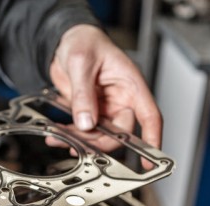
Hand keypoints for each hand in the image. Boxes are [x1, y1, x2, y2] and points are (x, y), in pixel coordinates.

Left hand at [49, 24, 161, 150]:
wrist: (64, 42)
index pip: (149, 116)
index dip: (152, 139)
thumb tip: (86, 122)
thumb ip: (83, 93)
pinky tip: (57, 134)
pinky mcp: (89, 113)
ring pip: (99, 136)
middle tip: (75, 142)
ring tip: (58, 137)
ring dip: (80, 141)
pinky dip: (70, 135)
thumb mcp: (82, 62)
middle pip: (119, 133)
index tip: (149, 160)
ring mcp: (105, 108)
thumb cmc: (83, 41)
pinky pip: (83, 131)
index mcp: (130, 84)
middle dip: (98, 142)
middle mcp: (121, 100)